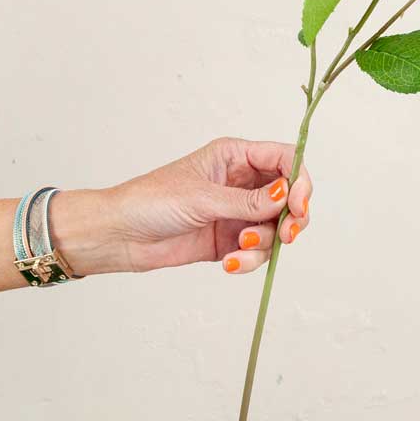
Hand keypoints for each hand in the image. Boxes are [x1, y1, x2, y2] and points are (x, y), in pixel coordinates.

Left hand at [55, 138, 312, 274]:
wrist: (120, 235)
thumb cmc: (150, 201)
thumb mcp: (202, 198)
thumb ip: (247, 201)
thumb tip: (285, 196)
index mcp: (234, 156)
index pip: (284, 159)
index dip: (299, 180)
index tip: (297, 205)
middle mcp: (241, 182)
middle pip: (288, 196)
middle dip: (291, 218)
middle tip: (286, 235)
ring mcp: (236, 212)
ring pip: (275, 228)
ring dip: (264, 243)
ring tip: (238, 248)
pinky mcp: (229, 241)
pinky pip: (256, 251)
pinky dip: (249, 260)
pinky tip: (230, 264)